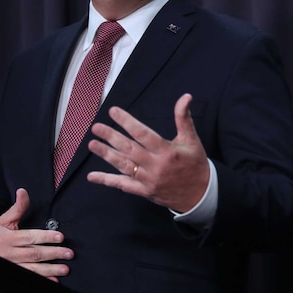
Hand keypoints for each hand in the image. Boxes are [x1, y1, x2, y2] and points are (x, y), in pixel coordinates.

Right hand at [0, 188, 73, 280]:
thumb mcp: (3, 220)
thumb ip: (17, 208)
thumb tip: (23, 191)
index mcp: (8, 238)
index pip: (30, 237)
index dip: (46, 237)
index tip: (60, 237)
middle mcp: (9, 253)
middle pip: (34, 254)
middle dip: (53, 253)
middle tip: (69, 253)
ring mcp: (11, 266)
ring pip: (33, 269)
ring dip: (50, 270)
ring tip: (65, 269)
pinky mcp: (13, 275)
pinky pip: (29, 278)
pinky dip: (41, 280)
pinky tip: (52, 281)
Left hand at [87, 93, 209, 212]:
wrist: (200, 195)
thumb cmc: (195, 164)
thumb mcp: (192, 140)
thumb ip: (184, 118)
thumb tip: (185, 97)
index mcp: (167, 151)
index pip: (143, 134)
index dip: (127, 122)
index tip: (113, 112)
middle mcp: (156, 166)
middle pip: (129, 149)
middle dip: (111, 137)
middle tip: (96, 127)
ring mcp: (148, 180)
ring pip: (123, 166)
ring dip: (106, 155)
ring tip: (92, 144)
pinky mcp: (144, 192)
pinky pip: (123, 185)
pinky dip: (107, 180)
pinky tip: (92, 176)